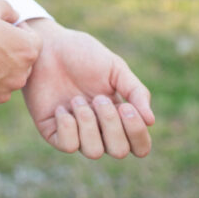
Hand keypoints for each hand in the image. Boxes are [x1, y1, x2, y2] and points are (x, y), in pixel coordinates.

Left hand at [21, 19, 154, 158]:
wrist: (47, 45)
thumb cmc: (82, 54)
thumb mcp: (115, 67)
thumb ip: (135, 91)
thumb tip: (151, 120)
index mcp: (119, 116)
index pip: (139, 145)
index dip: (137, 133)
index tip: (127, 107)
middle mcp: (100, 129)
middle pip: (119, 151)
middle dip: (111, 124)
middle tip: (98, 98)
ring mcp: (77, 132)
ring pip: (94, 152)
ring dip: (89, 124)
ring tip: (76, 99)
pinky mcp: (53, 132)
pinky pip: (68, 146)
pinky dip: (68, 127)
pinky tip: (62, 107)